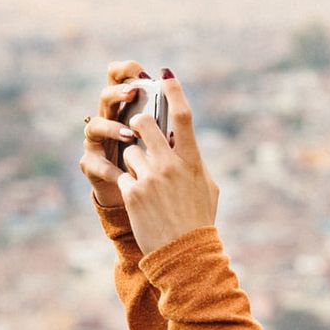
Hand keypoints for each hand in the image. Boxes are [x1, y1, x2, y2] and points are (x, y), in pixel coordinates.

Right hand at [80, 61, 164, 210]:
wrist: (140, 201)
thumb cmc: (156, 169)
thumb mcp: (166, 148)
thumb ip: (168, 132)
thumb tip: (179, 125)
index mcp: (128, 110)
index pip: (121, 80)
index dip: (127, 71)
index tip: (142, 72)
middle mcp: (110, 120)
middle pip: (106, 96)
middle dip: (119, 92)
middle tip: (134, 93)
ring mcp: (97, 141)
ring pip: (96, 126)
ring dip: (112, 127)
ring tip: (130, 135)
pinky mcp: (90, 164)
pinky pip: (95, 162)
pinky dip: (108, 167)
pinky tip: (121, 173)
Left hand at [116, 68, 218, 252]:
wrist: (184, 255)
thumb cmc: (199, 220)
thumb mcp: (207, 188)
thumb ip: (194, 162)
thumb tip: (182, 142)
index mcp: (192, 161)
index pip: (183, 116)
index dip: (174, 90)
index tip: (165, 74)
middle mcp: (170, 164)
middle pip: (145, 125)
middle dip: (137, 122)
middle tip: (137, 126)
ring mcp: (149, 178)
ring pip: (130, 151)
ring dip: (133, 161)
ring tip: (147, 185)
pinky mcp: (131, 192)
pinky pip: (122, 174)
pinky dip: (129, 184)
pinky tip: (142, 202)